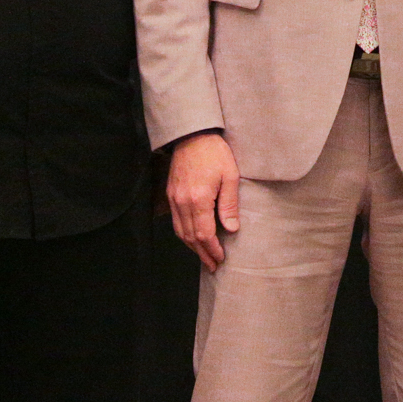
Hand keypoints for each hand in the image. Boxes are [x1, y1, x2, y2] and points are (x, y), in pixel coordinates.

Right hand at [167, 132, 240, 270]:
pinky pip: (175, 221)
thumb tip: (231, 229)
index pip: (204, 234)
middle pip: (190, 237)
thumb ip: (229, 204)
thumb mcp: (230, 176)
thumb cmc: (215, 153)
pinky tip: (192, 238)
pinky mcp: (170, 194)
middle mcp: (182, 203)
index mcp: (198, 200)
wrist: (192, 135)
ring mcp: (173, 199)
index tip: (220, 259)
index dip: (212, 249)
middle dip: (202, 253)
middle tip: (213, 266)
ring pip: (180, 231)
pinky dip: (184, 234)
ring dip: (192, 246)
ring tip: (204, 257)